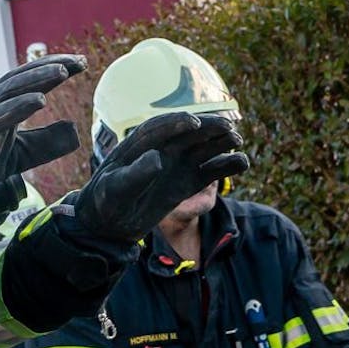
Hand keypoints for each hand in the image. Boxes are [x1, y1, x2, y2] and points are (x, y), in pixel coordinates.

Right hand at [0, 55, 83, 212]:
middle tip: (80, 60)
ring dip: (36, 79)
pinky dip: (18, 106)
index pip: (25, 81)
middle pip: (19, 78)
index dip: (51, 70)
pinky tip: (39, 99)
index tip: (80, 63)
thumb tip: (75, 132)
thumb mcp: (19, 153)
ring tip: (64, 70)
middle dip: (50, 66)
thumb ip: (44, 142)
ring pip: (8, 90)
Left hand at [74, 112, 247, 242]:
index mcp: (139, 144)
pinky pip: (210, 170)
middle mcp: (161, 149)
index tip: (194, 124)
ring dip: (221, 141)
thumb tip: (157, 158)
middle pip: (189, 132)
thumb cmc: (106, 203)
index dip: (177, 123)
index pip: (161, 127)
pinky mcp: (187, 182)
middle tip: (228, 127)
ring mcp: (176, 165)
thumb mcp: (116, 190)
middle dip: (207, 127)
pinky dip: (226, 165)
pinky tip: (242, 162)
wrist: (108, 224)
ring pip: (204, 148)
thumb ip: (136, 174)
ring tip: (237, 140)